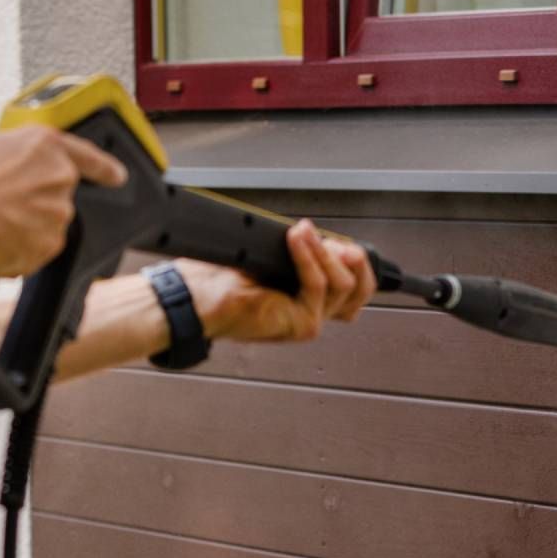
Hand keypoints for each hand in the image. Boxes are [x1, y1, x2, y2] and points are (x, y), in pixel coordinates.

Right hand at [0, 127, 127, 277]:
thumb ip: (14, 159)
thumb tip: (12, 172)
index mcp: (46, 147)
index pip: (88, 157)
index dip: (105, 168)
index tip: (117, 176)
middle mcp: (60, 178)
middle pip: (55, 197)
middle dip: (31, 205)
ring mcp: (58, 213)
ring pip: (45, 225)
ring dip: (23, 228)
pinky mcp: (50, 244)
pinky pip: (35, 250)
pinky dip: (17, 251)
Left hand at [173, 221, 376, 343]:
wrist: (195, 298)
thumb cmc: (221, 279)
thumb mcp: (271, 256)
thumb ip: (304, 252)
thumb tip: (325, 236)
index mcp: (307, 298)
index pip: (355, 284)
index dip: (356, 260)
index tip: (343, 240)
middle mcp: (313, 313)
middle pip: (361, 288)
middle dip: (354, 258)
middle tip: (337, 239)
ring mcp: (309, 321)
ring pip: (342, 284)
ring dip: (324, 251)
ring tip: (303, 232)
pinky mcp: (301, 325)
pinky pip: (317, 285)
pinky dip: (309, 258)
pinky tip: (297, 240)